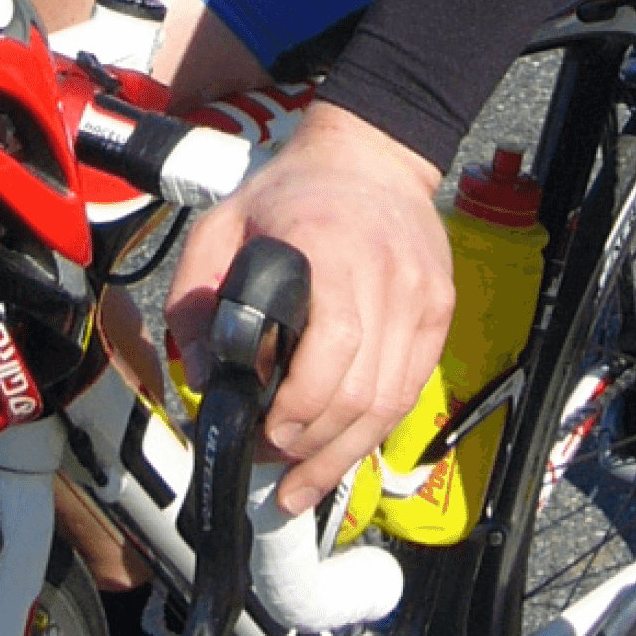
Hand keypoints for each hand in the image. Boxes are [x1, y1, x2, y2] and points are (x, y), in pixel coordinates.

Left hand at [169, 103, 454, 513]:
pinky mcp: (439, 311)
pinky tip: (341, 451)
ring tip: (302, 481)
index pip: (333, 349)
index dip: (298, 409)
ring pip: (390, 404)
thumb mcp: (222, 224)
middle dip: (312, 447)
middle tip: (271, 463)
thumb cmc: (292, 192)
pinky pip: (410, 390)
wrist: (372, 154)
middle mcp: (387, 275)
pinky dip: (374, 430)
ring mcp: (421, 296)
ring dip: (342, 454)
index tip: (264, 435)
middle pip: (361, 393)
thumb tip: (204, 380)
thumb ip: (196, 298)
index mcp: (331, 248)